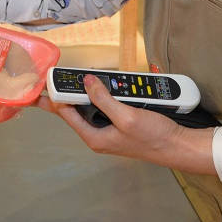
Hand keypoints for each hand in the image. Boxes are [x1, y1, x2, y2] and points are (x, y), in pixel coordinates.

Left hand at [36, 75, 216, 174]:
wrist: (177, 146)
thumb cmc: (153, 137)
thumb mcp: (126, 116)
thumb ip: (104, 99)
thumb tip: (86, 83)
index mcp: (94, 137)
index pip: (66, 113)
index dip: (54, 96)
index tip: (44, 81)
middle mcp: (98, 134)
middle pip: (75, 109)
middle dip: (67, 92)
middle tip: (55, 75)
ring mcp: (109, 129)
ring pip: (91, 106)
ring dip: (87, 91)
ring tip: (76, 77)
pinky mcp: (120, 123)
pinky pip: (106, 106)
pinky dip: (103, 93)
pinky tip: (104, 84)